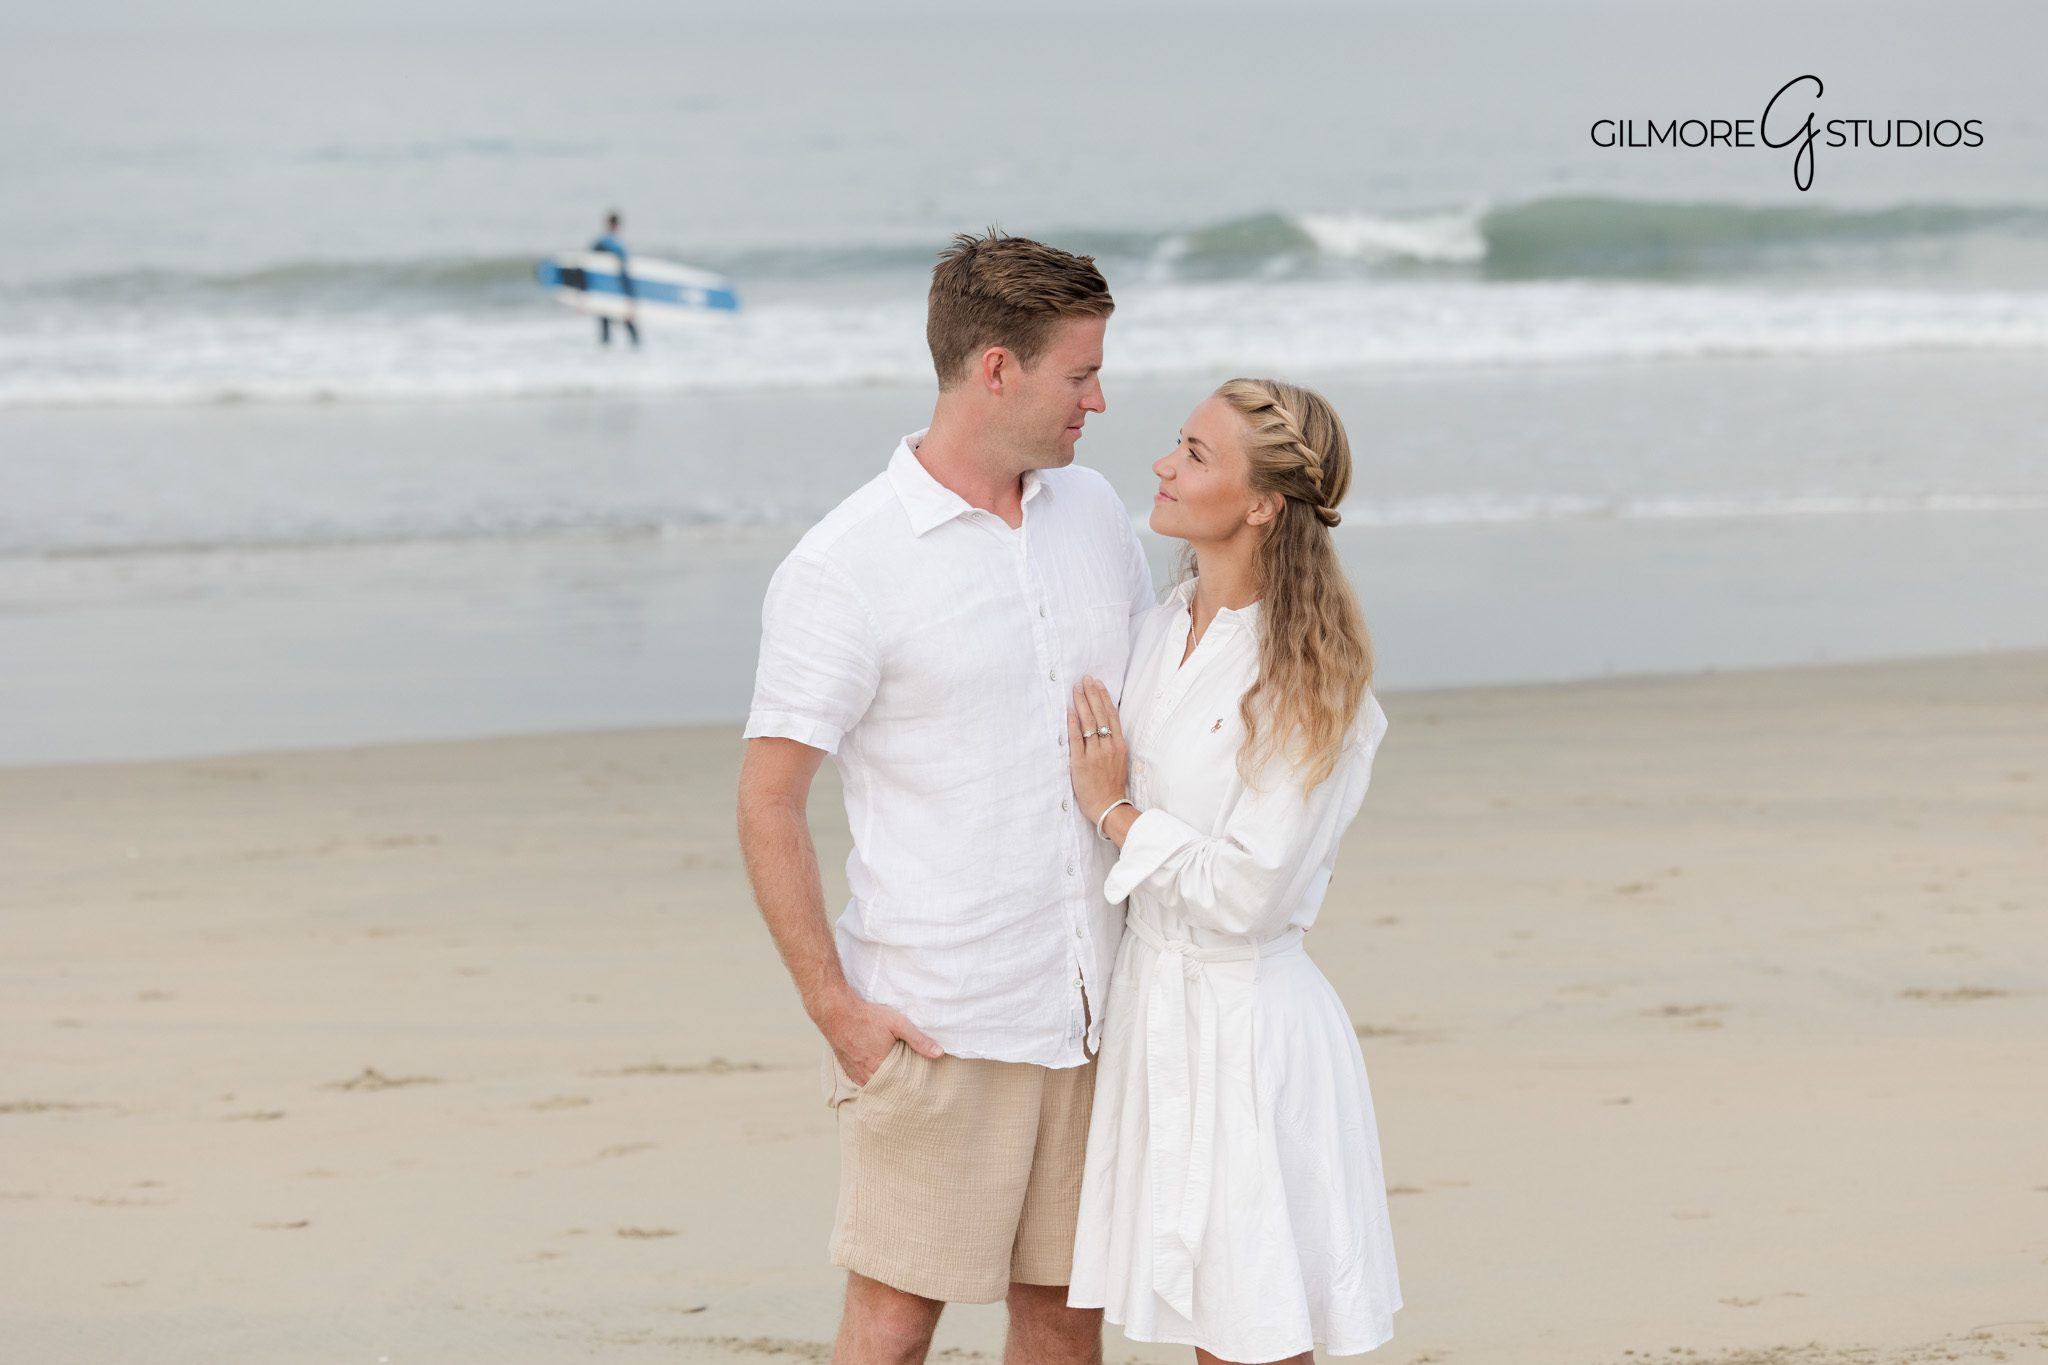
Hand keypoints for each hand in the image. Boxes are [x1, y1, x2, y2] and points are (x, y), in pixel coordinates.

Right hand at [818, 994, 942, 1084]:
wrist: (836, 1012)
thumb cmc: (867, 1016)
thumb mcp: (897, 1023)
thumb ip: (918, 1040)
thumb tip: (939, 1053)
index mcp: (880, 1068)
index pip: (902, 1087)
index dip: (912, 1086)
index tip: (922, 1086)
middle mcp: (866, 1076)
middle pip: (889, 1088)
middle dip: (900, 1085)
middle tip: (913, 1083)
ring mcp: (855, 1074)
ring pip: (876, 1085)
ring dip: (886, 1082)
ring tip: (898, 1077)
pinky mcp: (848, 1070)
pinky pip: (865, 1081)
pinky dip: (874, 1078)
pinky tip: (881, 1071)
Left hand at [1067, 676, 1129, 827]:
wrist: (1109, 806)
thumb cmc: (1113, 785)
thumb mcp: (1119, 761)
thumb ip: (1112, 743)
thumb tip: (1104, 727)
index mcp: (1119, 745)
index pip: (1111, 715)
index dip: (1104, 697)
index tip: (1098, 684)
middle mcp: (1108, 746)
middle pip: (1100, 714)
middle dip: (1092, 694)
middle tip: (1085, 679)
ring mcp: (1095, 753)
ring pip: (1088, 722)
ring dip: (1082, 703)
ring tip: (1076, 688)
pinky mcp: (1081, 762)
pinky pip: (1076, 739)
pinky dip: (1073, 723)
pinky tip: (1070, 710)